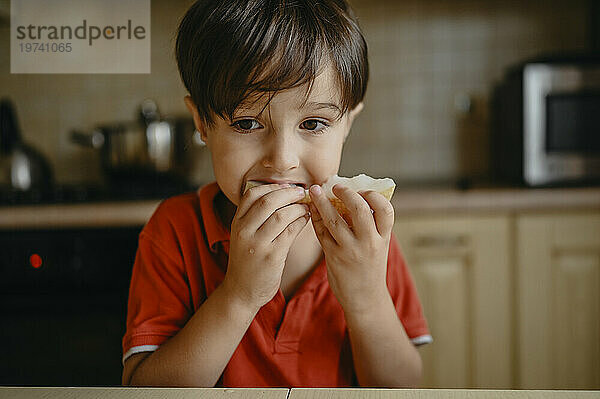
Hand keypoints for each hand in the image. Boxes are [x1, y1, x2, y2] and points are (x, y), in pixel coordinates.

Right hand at [222, 183, 309, 309]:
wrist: (241, 291)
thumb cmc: (247, 261)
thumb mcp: (243, 236)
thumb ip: (255, 218)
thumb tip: (281, 195)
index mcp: (237, 223)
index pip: (252, 194)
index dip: (271, 187)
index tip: (286, 187)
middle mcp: (244, 231)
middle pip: (268, 201)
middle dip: (288, 193)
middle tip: (302, 192)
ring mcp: (257, 244)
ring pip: (281, 215)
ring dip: (298, 208)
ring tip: (306, 207)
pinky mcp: (272, 256)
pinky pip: (290, 232)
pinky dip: (301, 222)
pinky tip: (306, 220)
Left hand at [308, 183, 394, 313]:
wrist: (364, 298)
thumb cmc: (370, 267)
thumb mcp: (379, 246)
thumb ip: (371, 225)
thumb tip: (352, 197)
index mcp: (383, 238)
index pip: (386, 210)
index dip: (374, 195)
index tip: (362, 189)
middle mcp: (369, 243)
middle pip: (359, 210)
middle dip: (346, 193)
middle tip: (335, 186)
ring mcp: (350, 250)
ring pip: (334, 220)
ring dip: (322, 202)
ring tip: (315, 190)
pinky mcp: (333, 257)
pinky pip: (321, 233)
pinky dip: (315, 218)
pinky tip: (311, 209)